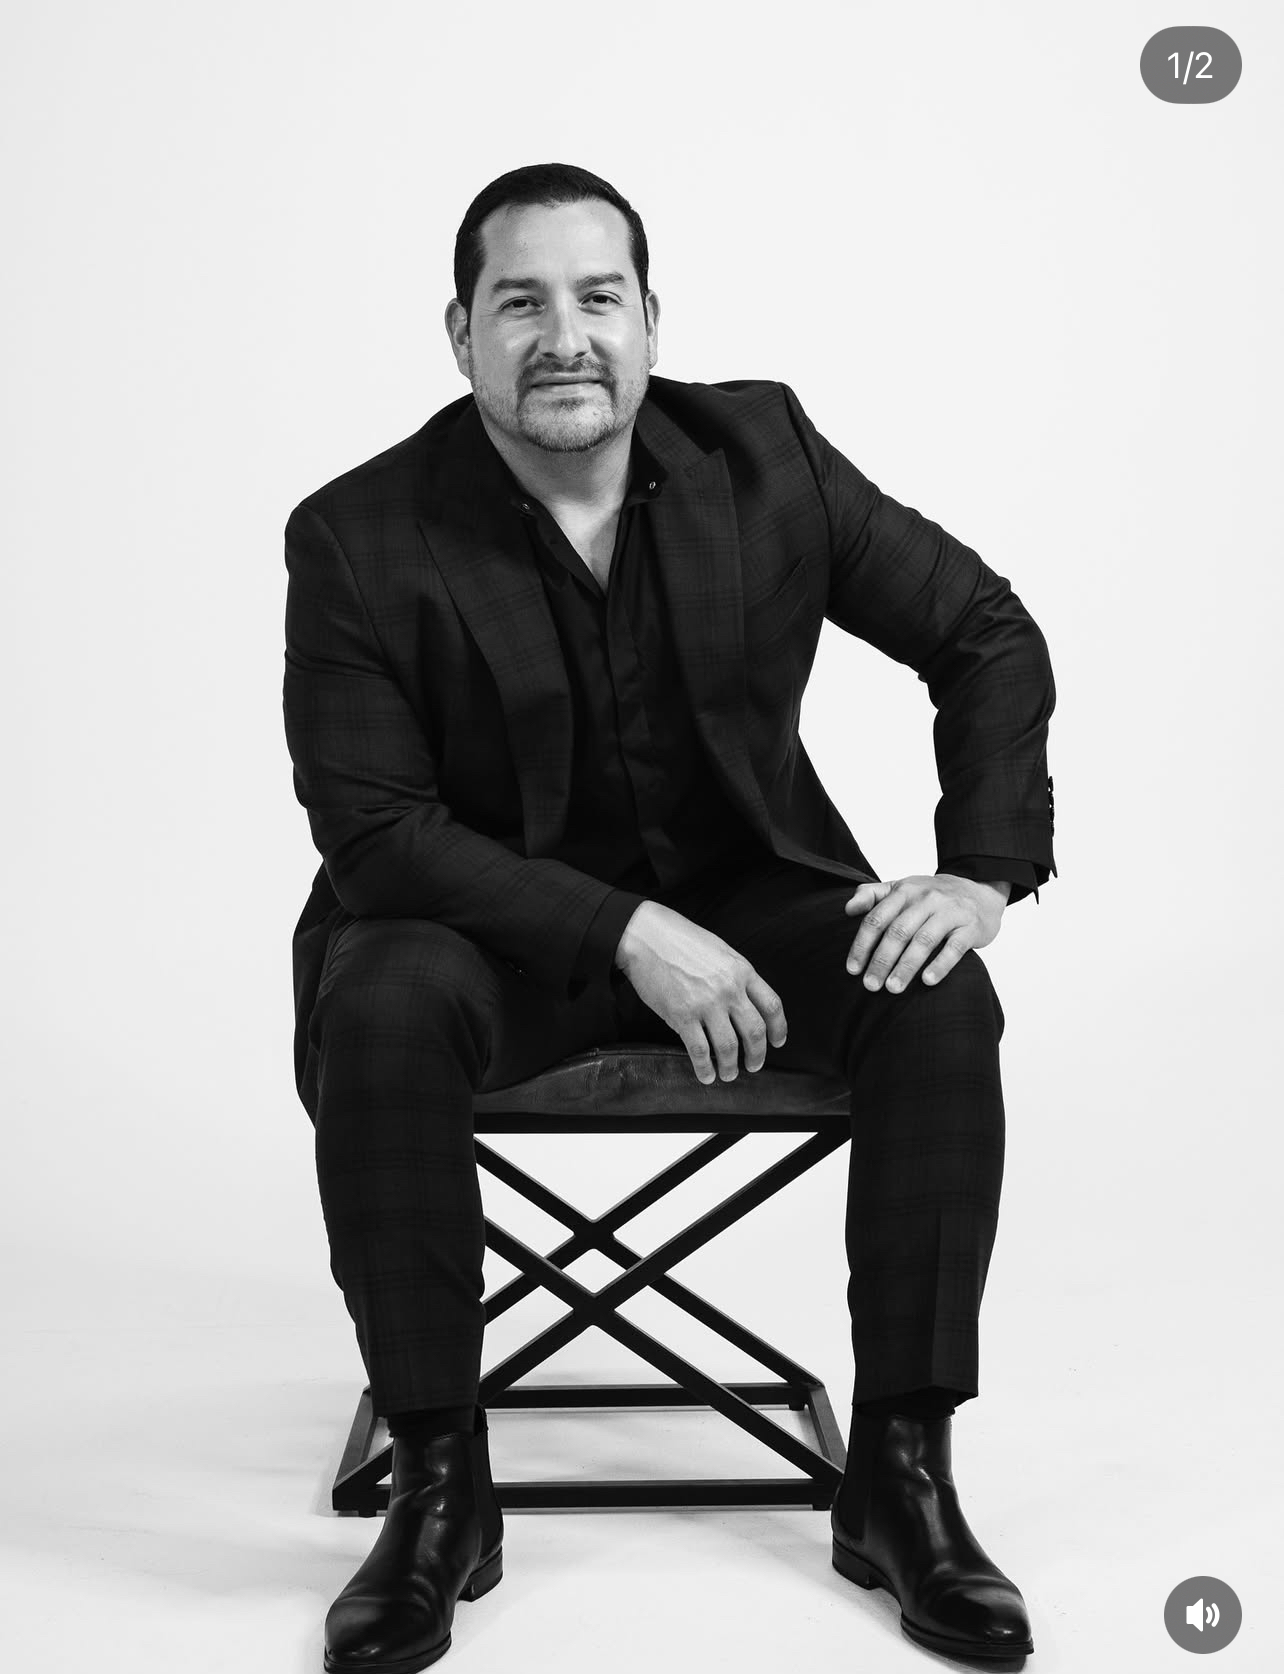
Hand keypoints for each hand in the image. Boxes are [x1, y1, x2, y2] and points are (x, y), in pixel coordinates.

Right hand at [614, 901, 786, 1084]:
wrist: (646, 936)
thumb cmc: (680, 939)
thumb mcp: (720, 951)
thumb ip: (736, 975)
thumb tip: (745, 1000)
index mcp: (742, 971)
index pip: (772, 1006)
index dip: (779, 1028)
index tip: (777, 1041)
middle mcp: (729, 989)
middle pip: (754, 1031)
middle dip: (757, 1055)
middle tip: (753, 1065)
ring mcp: (706, 1004)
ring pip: (729, 1046)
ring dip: (731, 1067)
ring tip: (729, 1074)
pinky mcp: (682, 1016)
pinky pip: (700, 1051)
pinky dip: (705, 1068)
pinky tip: (706, 1075)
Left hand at [844, 873, 1009, 993]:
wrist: (980, 891)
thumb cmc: (932, 896)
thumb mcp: (902, 888)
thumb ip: (872, 895)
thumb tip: (847, 909)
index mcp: (904, 891)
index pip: (877, 919)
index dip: (862, 945)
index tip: (852, 969)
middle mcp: (926, 899)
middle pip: (898, 932)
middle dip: (881, 961)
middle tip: (870, 985)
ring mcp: (950, 912)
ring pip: (924, 940)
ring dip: (906, 967)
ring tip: (893, 988)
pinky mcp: (971, 927)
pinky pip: (954, 947)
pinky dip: (940, 964)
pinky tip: (927, 981)